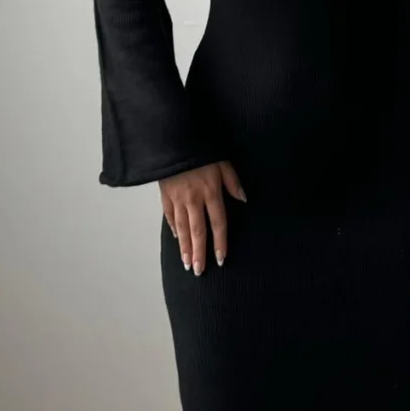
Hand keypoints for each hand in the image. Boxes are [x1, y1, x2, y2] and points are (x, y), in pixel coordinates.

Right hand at [159, 161, 245, 275]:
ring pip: (182, 228)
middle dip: (199, 253)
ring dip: (185, 247)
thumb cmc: (201, 150)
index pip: (217, 223)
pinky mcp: (165, 195)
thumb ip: (233, 182)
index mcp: (210, 192)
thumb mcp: (223, 162)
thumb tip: (244, 199)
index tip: (221, 259)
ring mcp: (177, 198)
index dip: (220, 243)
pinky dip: (174, 229)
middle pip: (198, 231)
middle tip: (199, 271)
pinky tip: (178, 239)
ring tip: (187, 264)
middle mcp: (194, 199)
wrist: (173, 139)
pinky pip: (169, 216)